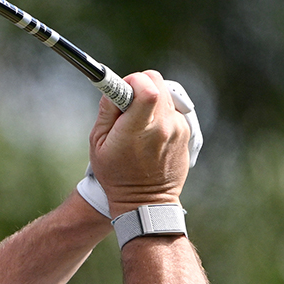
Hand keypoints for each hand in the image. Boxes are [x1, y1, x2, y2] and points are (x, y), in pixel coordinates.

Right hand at [88, 71, 191, 213]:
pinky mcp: (186, 133)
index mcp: (138, 129)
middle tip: (128, 100)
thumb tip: (114, 88)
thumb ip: (106, 111)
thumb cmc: (116, 176)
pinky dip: (161, 113)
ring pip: (166, 94)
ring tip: (138, 121)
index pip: (147, 87)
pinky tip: (150, 133)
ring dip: (151, 99)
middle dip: (141, 84)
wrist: (145, 202)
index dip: (134, 80)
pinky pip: (173, 110)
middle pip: (158, 83)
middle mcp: (163, 126)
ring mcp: (178, 129)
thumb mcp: (97, 144)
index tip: (123, 88)